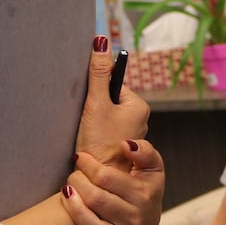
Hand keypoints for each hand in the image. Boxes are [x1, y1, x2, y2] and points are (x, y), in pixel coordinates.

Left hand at [60, 140, 165, 224]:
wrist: (149, 219)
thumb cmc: (147, 189)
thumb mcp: (153, 166)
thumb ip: (144, 150)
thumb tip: (126, 145)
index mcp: (143, 193)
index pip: (106, 177)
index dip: (88, 165)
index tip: (80, 158)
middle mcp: (133, 216)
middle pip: (96, 199)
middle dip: (77, 182)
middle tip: (73, 174)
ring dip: (73, 208)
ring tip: (66, 192)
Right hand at [76, 37, 150, 165]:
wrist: (97, 183)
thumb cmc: (100, 143)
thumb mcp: (96, 104)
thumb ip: (98, 72)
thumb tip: (101, 40)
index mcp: (138, 106)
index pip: (114, 83)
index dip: (97, 90)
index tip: (88, 102)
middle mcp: (138, 120)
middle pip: (109, 100)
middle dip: (94, 107)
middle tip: (86, 120)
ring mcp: (128, 135)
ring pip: (105, 117)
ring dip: (93, 122)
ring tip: (87, 133)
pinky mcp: (117, 149)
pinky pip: (104, 132)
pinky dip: (93, 135)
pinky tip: (88, 143)